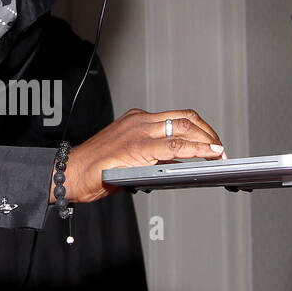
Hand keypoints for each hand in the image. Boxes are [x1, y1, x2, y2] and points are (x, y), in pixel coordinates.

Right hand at [53, 108, 225, 203]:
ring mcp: (138, 132)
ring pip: (183, 128)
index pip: (176, 116)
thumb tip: (178, 162)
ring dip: (206, 141)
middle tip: (220, 149)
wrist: (71, 174)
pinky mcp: (138, 147)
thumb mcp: (129, 157)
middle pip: (185, 118)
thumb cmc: (95, 169)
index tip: (212, 141)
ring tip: (219, 153)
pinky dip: (196, 150)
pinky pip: (174, 146)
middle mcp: (139, 121)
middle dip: (208, 133)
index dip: (200, 128)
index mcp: (137, 119)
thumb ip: (153, 155)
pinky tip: (208, 155)